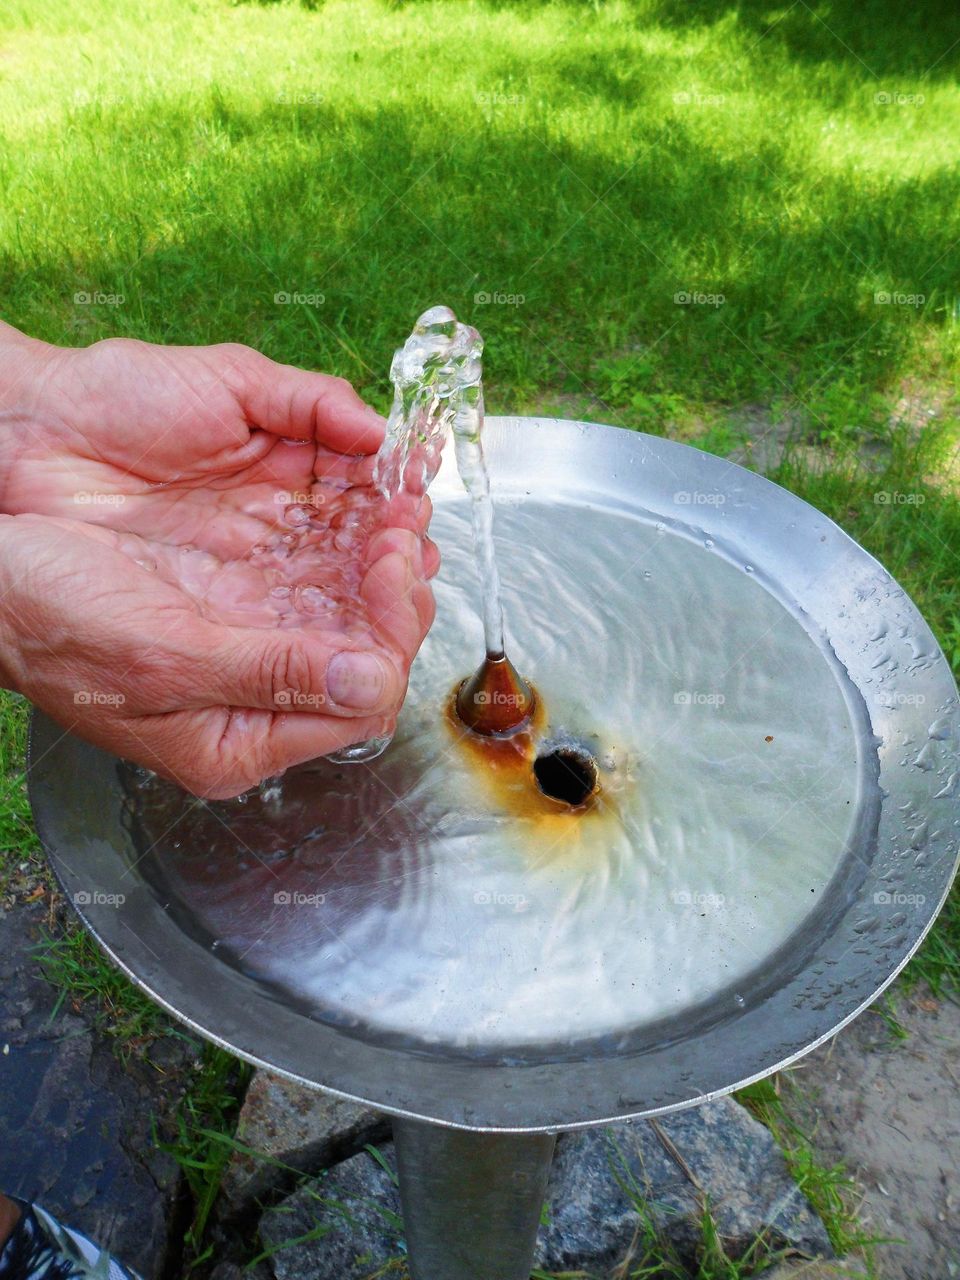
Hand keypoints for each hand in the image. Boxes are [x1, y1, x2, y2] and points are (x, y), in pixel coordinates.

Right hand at [0, 328, 438, 796]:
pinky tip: (363, 490)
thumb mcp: (159, 656)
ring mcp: (254, 632)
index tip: (395, 572)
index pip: (356, 704)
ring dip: (380, 552)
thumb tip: (368, 682)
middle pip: (365, 652)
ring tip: (399, 503)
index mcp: (238, 740)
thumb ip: (270, 674)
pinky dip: (347, 522)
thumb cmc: (50, 618)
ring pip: (350, 601)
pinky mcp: (242, 580)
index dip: (391, 638)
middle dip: (396, 592)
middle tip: (406, 531)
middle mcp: (258, 690)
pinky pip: (317, 558)